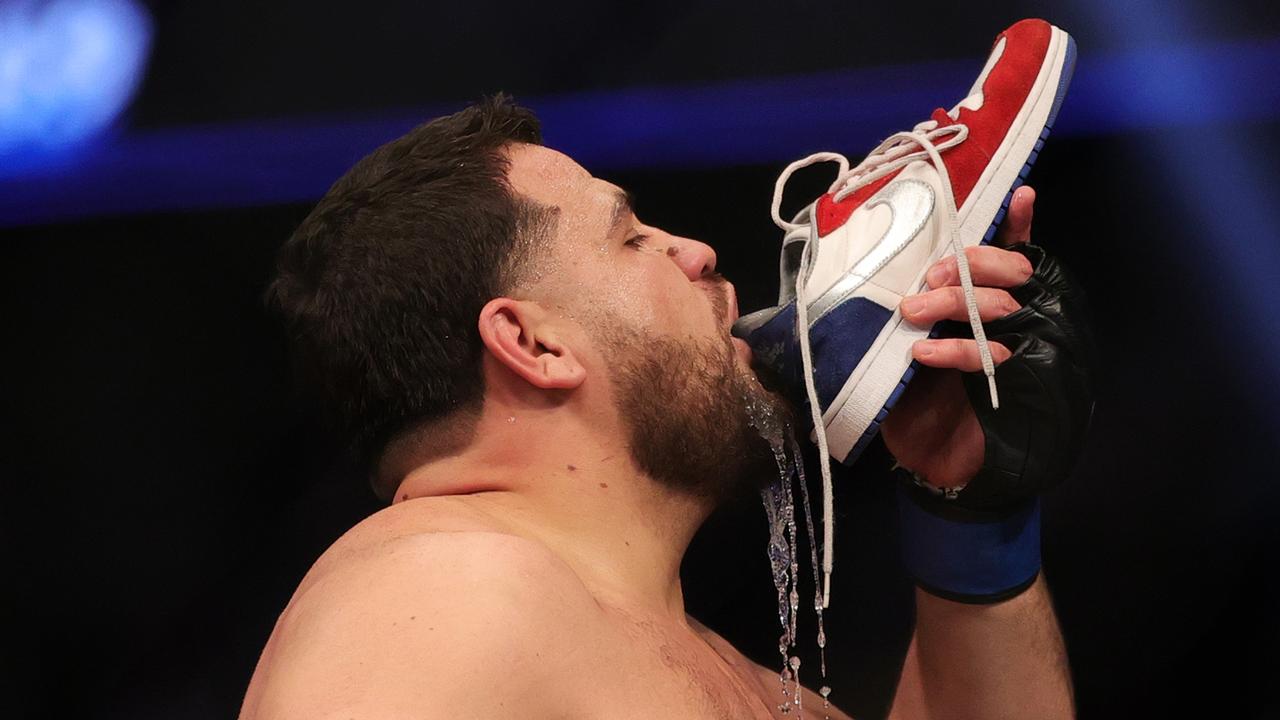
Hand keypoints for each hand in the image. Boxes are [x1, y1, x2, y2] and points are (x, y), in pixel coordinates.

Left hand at [880, 186, 1037, 487]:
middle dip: (972, 264)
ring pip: (1001, 305)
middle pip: (1013, 272)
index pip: (1012, 256)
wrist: (934, 463)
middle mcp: (1011, 323)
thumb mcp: (903, 347)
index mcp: (988, 306)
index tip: (1019, 194)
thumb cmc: (918, 399)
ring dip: (956, 300)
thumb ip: (908, 312)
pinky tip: (925, 352)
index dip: (1017, 225)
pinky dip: (957, 349)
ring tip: (913, 311)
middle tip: (930, 275)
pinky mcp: (1013, 386)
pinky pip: (993, 354)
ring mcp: (1017, 352)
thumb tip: (877, 269)